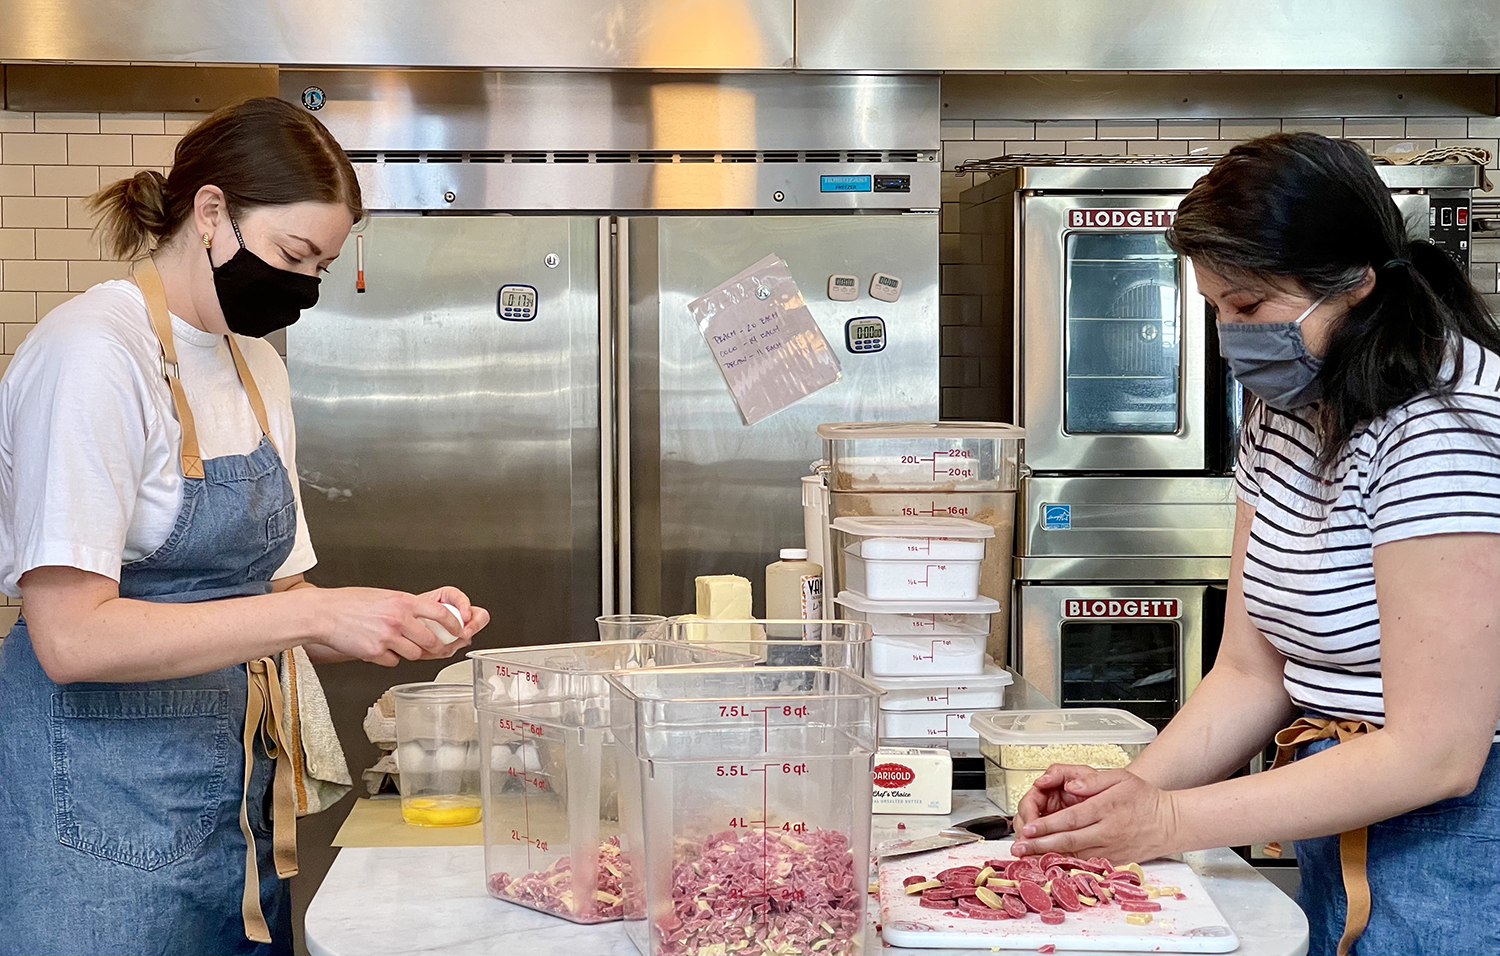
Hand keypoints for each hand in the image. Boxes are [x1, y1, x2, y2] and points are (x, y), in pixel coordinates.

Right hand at [311, 587, 479, 666]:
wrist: (324, 614)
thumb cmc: (350, 603)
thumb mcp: (384, 596)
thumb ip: (405, 607)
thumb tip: (423, 617)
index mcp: (403, 602)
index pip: (440, 614)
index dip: (454, 625)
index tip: (458, 631)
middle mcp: (398, 619)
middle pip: (431, 641)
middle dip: (436, 647)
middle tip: (435, 648)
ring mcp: (387, 637)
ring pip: (414, 654)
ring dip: (411, 653)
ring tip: (398, 645)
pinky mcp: (375, 652)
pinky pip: (393, 661)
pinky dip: (390, 658)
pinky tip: (379, 649)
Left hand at [1010, 768, 1179, 862]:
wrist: (1169, 823)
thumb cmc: (1144, 798)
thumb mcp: (1120, 778)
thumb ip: (1092, 780)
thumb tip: (1070, 786)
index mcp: (1105, 809)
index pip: (1070, 819)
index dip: (1046, 825)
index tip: (1027, 828)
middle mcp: (1107, 832)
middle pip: (1068, 841)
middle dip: (1039, 845)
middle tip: (1018, 848)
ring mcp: (1110, 849)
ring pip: (1074, 856)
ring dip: (1049, 858)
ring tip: (1027, 859)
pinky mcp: (1113, 861)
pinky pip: (1086, 864)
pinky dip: (1067, 867)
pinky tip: (1050, 866)